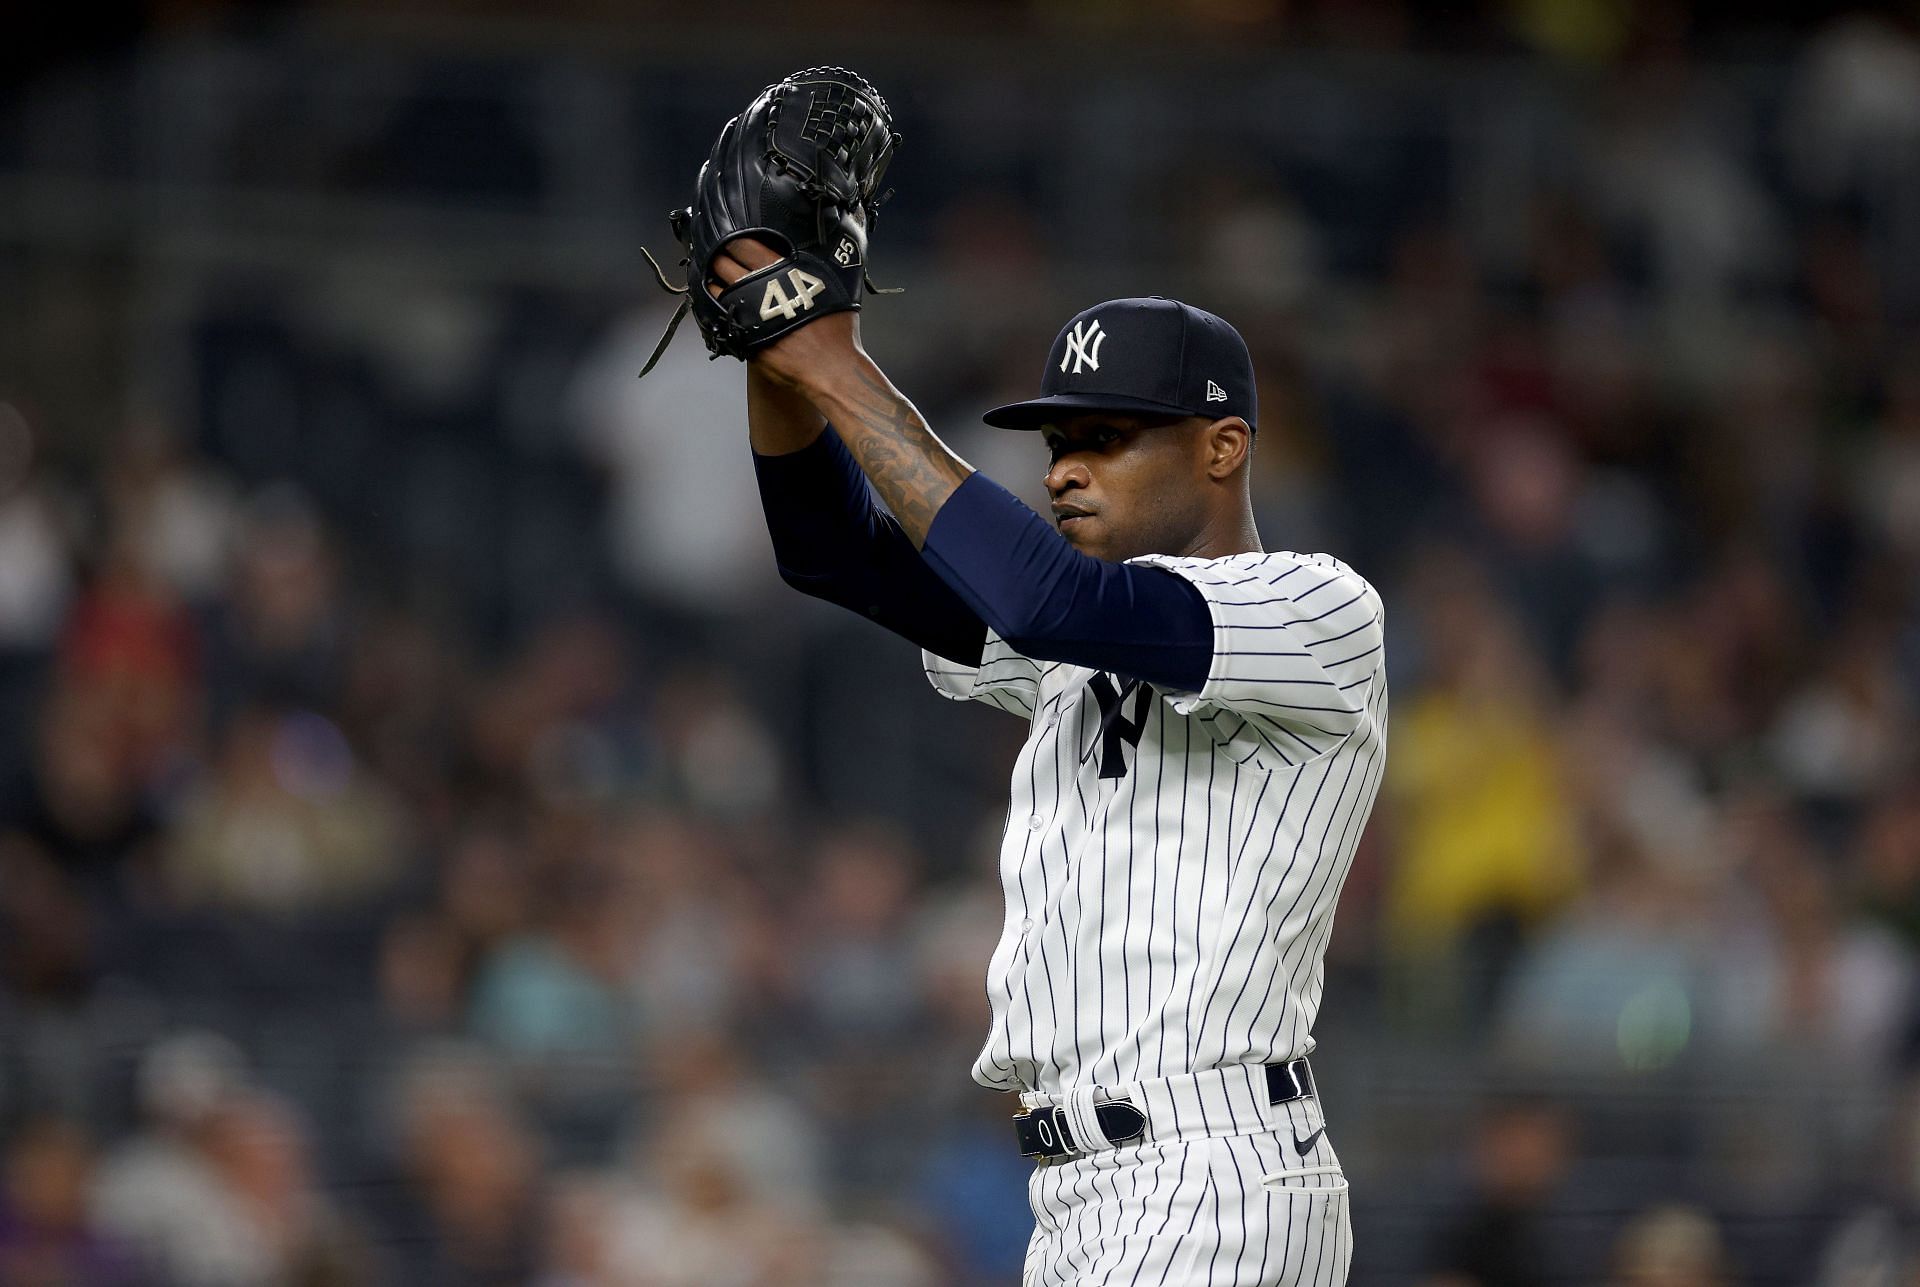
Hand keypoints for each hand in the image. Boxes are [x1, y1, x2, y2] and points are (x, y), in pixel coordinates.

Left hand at [709, 238, 860, 390]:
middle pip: (723, 264)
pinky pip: (719, 317)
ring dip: (713, 284)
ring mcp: (747, 314)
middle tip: (718, 258)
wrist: (832, 369)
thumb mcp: (829, 289)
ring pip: (716, 290)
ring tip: (716, 280)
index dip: (732, 240)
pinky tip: (720, 307)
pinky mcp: (742, 336)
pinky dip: (717, 309)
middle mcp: (759, 290)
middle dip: (718, 259)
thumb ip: (809, 271)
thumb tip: (801, 259)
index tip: (730, 240)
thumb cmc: (837, 333)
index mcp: (780, 271)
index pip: (743, 244)